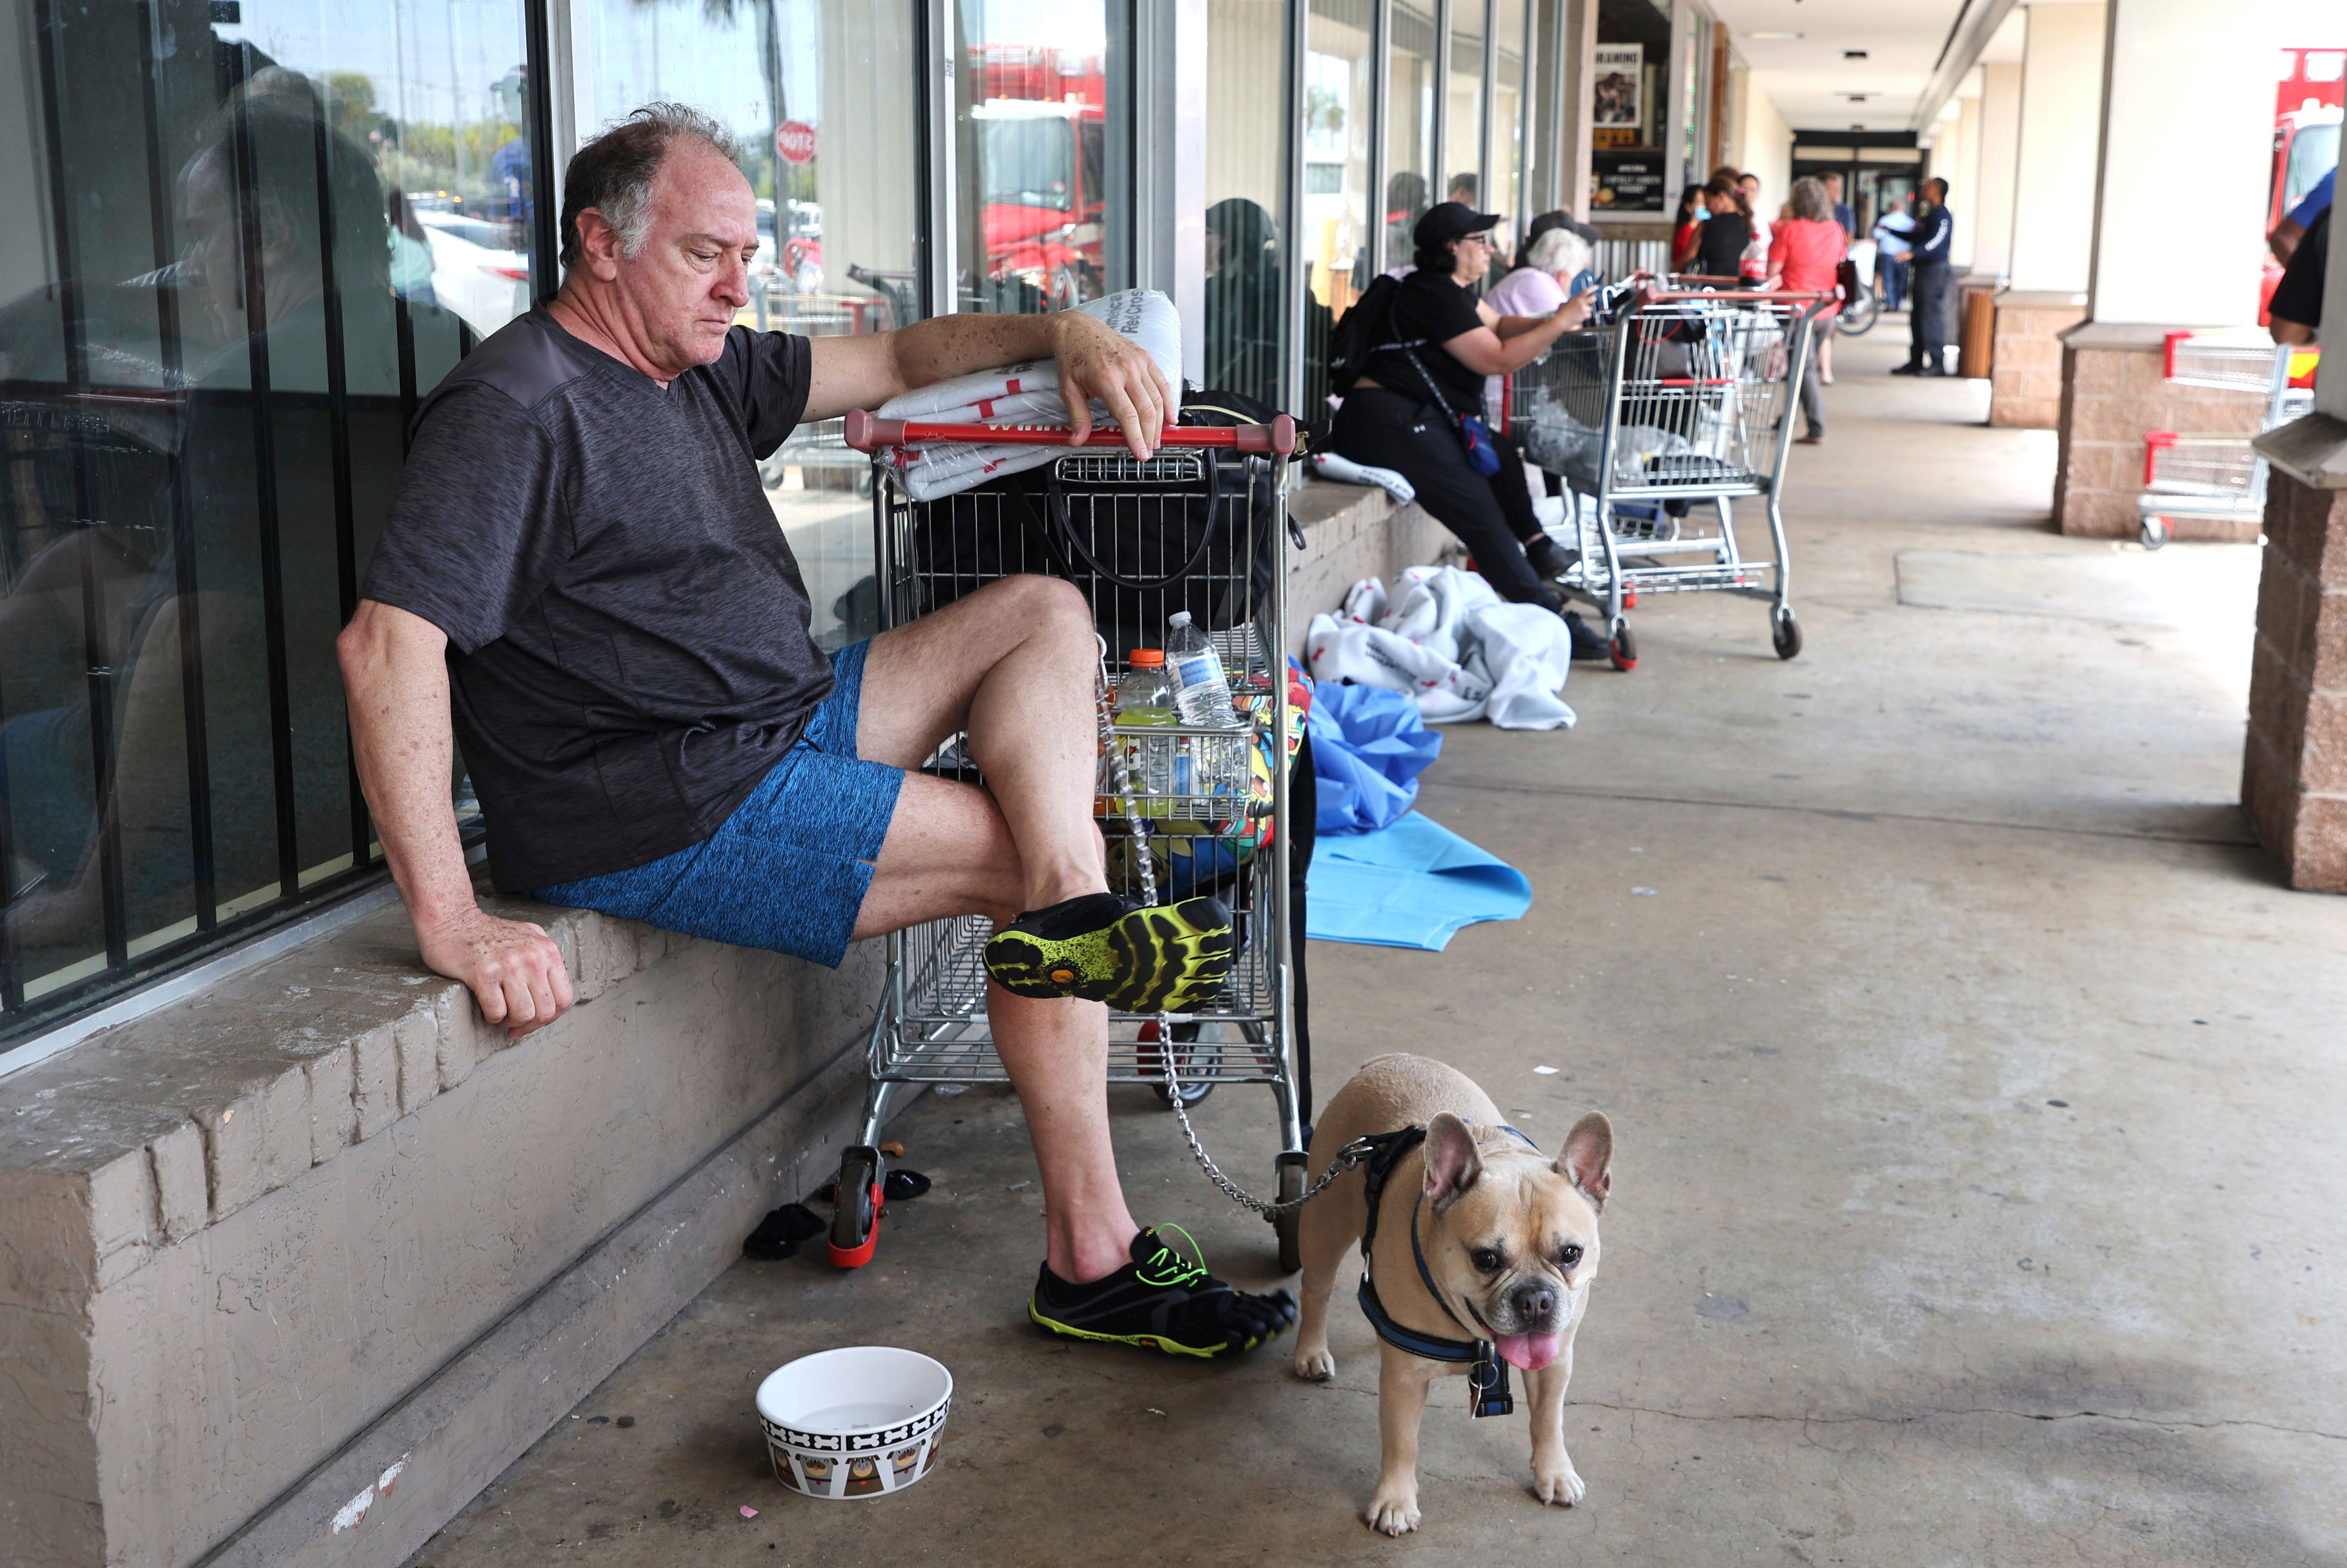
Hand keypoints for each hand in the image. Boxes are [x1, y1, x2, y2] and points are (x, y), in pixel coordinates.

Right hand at [416, 903, 575, 1039]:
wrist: (452, 921)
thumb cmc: (488, 934)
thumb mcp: (529, 937)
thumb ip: (544, 960)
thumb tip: (552, 993)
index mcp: (547, 950)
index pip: (565, 998)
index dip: (551, 1017)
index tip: (535, 1021)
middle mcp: (533, 957)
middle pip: (546, 1011)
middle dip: (530, 1025)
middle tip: (515, 1025)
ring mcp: (509, 965)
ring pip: (524, 1015)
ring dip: (511, 1022)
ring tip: (501, 1015)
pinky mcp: (484, 973)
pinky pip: (497, 1012)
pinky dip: (493, 1017)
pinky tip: (487, 1009)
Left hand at [1049, 311, 1170, 458]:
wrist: (1078, 329)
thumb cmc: (1072, 358)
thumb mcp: (1068, 389)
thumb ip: (1077, 417)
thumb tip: (1077, 440)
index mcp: (1106, 378)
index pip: (1127, 414)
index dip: (1136, 437)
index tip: (1140, 454)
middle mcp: (1126, 369)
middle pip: (1146, 409)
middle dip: (1150, 435)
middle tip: (1148, 451)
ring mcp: (1138, 362)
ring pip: (1157, 398)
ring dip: (1160, 423)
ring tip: (1156, 440)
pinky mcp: (1145, 357)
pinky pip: (1162, 383)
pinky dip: (1169, 402)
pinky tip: (1171, 418)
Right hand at [1561, 287, 1601, 327]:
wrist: (1561, 321)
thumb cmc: (1561, 313)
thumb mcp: (1565, 304)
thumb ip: (1571, 302)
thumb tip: (1577, 304)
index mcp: (1576, 298)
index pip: (1586, 291)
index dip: (1592, 288)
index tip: (1597, 287)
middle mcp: (1581, 302)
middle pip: (1592, 298)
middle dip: (1593, 299)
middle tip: (1593, 299)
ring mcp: (1583, 309)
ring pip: (1590, 308)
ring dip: (1587, 310)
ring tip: (1580, 312)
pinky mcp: (1584, 316)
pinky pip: (1587, 315)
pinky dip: (1584, 316)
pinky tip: (1578, 317)